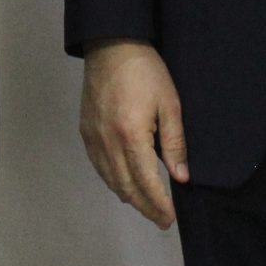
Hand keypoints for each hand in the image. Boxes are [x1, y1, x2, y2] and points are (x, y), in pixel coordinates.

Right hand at [79, 39, 187, 228]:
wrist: (111, 45)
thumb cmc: (145, 71)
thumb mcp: (170, 104)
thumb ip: (174, 143)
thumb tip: (181, 178)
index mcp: (130, 135)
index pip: (146, 182)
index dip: (158, 204)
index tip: (169, 218)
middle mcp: (107, 141)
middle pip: (126, 187)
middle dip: (145, 207)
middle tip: (161, 220)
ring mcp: (93, 137)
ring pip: (110, 180)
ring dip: (129, 196)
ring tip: (146, 205)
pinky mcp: (85, 131)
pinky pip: (98, 166)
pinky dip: (112, 180)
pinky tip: (123, 183)